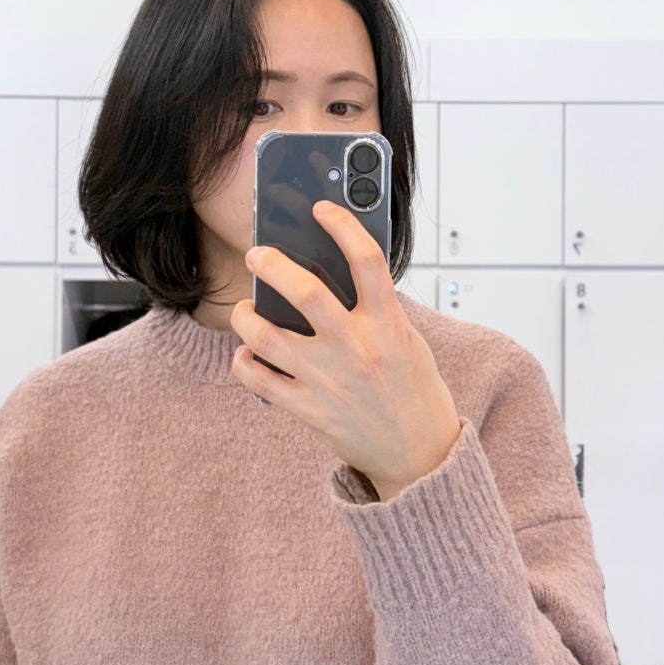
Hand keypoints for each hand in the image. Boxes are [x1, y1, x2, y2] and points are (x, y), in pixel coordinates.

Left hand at [230, 200, 461, 500]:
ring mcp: (328, 381)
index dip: (343, 225)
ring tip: (244, 310)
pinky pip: (258, 379)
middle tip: (257, 254)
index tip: (322, 208)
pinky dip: (244, 362)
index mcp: (388, 326)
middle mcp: (356, 349)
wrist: (419, 456)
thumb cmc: (413, 391)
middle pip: (305, 292)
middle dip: (272, 264)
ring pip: (266, 337)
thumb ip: (375, 310)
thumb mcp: (407, 340)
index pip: (366, 261)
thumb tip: (330, 276)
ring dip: (245, 317)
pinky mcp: (308, 410)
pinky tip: (247, 354)